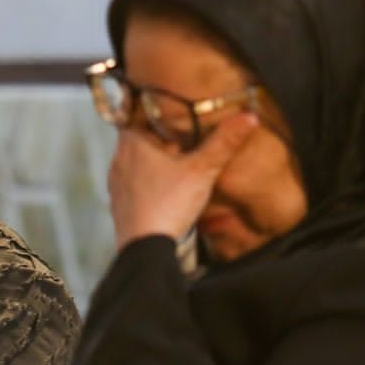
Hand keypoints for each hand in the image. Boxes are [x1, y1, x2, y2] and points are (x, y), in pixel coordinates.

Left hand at [108, 112, 257, 249]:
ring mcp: (116, 184)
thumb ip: (223, 142)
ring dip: (155, 165)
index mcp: (132, 142)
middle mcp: (118, 160)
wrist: (146, 248)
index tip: (177, 119)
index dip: (160, 116)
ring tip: (178, 170)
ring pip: (136, 165)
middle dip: (162, 142)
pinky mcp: (119, 205)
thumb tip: (248, 117)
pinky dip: (148, 186)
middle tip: (185, 145)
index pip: (140, 116)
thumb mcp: (202, 170)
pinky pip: (134, 187)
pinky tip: (166, 194)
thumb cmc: (169, 204)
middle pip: (141, 141)